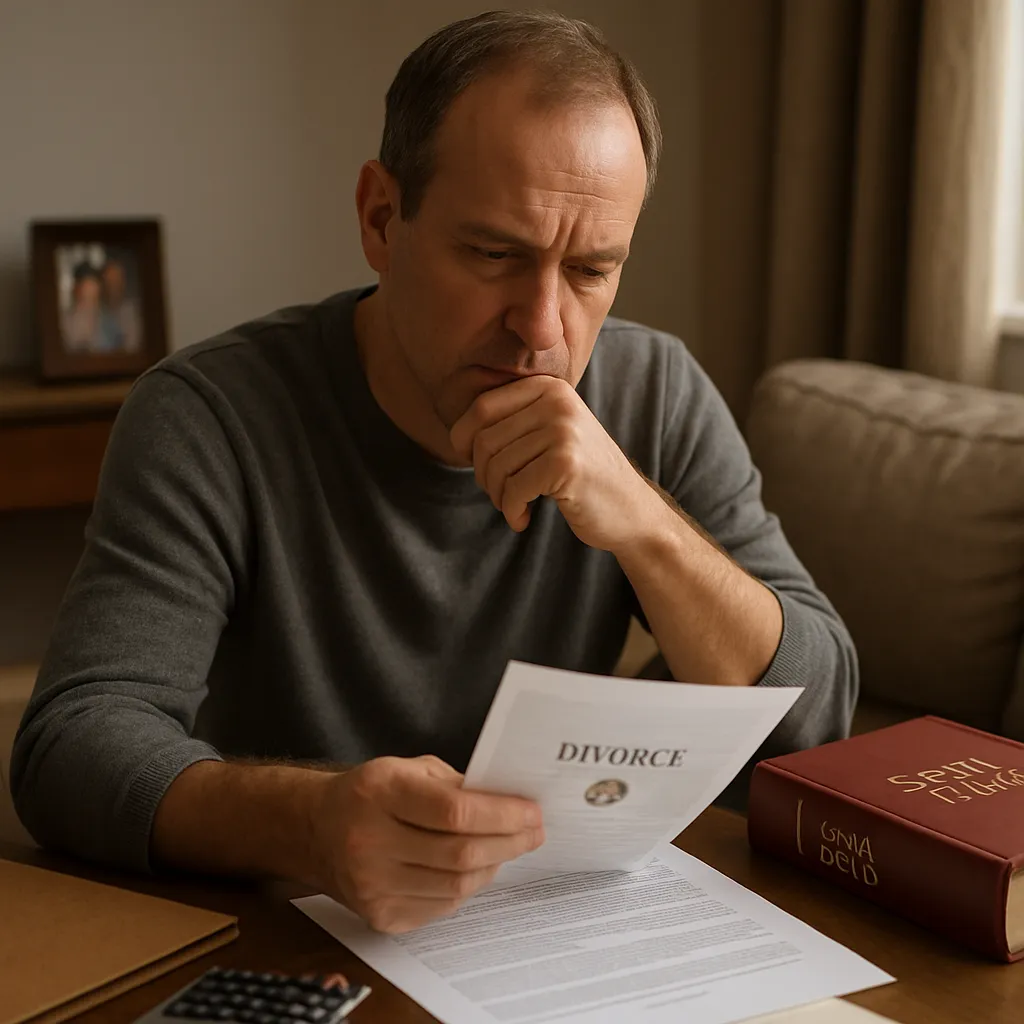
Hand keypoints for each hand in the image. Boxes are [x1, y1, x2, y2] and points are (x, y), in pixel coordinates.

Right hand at [310, 755, 543, 933]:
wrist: (316, 831)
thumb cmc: (372, 794)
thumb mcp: (409, 769)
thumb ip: (457, 784)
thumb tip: (512, 803)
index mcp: (379, 793)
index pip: (454, 812)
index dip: (502, 814)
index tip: (532, 811)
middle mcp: (370, 842)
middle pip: (460, 853)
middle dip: (509, 842)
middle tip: (534, 832)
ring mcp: (372, 886)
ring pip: (456, 886)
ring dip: (493, 866)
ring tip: (509, 847)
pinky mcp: (379, 916)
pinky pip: (442, 906)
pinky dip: (468, 887)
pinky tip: (475, 868)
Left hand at [450, 375, 656, 550]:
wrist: (630, 510)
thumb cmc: (579, 476)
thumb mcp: (549, 434)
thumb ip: (512, 421)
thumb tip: (455, 435)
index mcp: (548, 387)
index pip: (481, 408)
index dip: (465, 443)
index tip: (480, 468)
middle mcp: (557, 402)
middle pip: (484, 439)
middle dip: (483, 475)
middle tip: (501, 495)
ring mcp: (564, 430)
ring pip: (496, 466)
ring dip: (498, 497)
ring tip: (515, 507)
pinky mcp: (567, 463)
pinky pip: (514, 489)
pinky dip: (512, 511)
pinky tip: (523, 519)